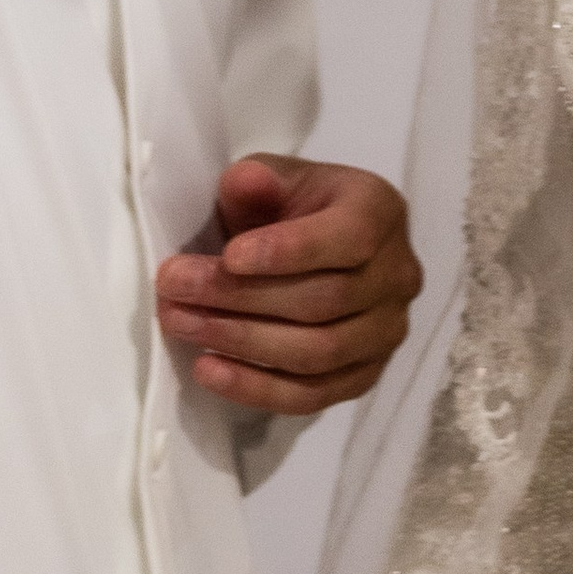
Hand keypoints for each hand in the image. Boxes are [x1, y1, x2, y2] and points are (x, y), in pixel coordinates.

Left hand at [156, 159, 421, 416]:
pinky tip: (208, 369)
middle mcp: (398, 275)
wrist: (312, 248)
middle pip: (323, 301)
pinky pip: (313, 395)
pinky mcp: (364, 375)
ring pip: (318, 353)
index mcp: (380, 212)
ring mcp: (387, 332)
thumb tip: (246, 182)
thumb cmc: (291, 207)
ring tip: (181, 324)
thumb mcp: (273, 177)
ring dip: (241, 343)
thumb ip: (258, 179)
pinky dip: (257, 388)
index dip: (288, 251)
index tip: (228, 257)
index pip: (349, 238)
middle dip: (240, 298)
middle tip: (174, 289)